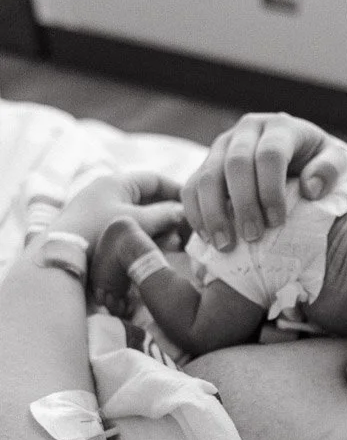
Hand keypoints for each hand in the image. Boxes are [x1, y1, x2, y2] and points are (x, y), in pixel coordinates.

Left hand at [49, 173, 184, 250]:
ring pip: (139, 216)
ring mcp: (100, 213)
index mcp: (115, 182)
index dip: (177, 190)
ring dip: (159, 228)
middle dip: (169, 213)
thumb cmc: (98, 233)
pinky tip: (156, 250)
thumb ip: (166, 215)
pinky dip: (144, 237)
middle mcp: (107, 194)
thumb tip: (185, 213)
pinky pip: (128, 229)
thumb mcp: (138, 222)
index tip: (196, 204)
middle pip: (148, 198)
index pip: (154, 179)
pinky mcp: (96, 232)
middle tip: (188, 228)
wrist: (58, 260)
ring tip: (176, 243)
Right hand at [182, 112, 346, 250]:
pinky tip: (207, 238)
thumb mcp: (333, 160)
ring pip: (207, 176)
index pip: (270, 155)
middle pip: (235, 165)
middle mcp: (247, 130)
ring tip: (225, 245)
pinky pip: (191, 186)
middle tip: (252, 237)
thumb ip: (329, 170)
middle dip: (243, 204)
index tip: (277, 222)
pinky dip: (196, 213)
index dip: (271, 190)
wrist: (296, 150)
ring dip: (214, 213)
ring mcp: (222, 145)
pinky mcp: (206, 162)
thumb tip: (311, 189)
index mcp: (280, 127)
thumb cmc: (316, 160)